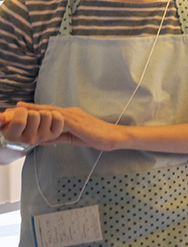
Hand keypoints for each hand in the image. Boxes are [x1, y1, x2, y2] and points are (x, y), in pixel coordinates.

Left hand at [13, 104, 127, 150]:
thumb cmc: (98, 137)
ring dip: (34, 112)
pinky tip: (36, 121)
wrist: (114, 136)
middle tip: (14, 107)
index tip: (20, 109)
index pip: (49, 111)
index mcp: (70, 115)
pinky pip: (58, 121)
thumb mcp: (74, 137)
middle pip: (46, 109)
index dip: (34, 110)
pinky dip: (46, 120)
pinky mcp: (76, 122)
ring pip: (50, 112)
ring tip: (20, 111)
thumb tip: (43, 139)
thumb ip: (59, 137)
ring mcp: (74, 116)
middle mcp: (70, 112)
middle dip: (30, 109)